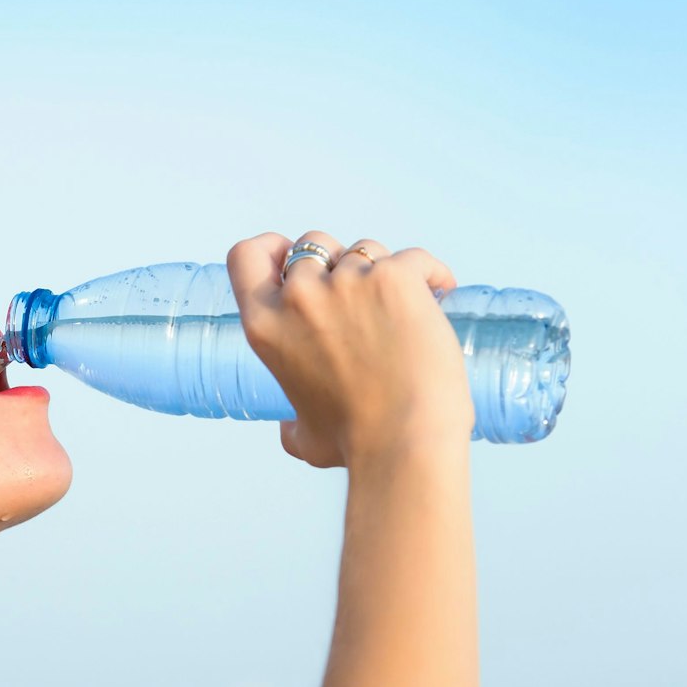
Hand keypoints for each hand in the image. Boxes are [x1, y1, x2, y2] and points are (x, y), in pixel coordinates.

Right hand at [226, 231, 471, 468]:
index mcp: (266, 326)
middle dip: (337, 262)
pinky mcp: (395, 278)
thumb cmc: (356, 443)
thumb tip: (289, 429)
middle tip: (364, 297)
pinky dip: (430, 275)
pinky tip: (439, 294)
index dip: (271, 249)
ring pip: (365, 250)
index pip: (247, 255)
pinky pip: (414, 259)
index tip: (290, 260)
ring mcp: (348, 282)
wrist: (404, 442)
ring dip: (384, 273)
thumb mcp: (303, 435)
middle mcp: (301, 296)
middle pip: (313, 244)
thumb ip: (291, 426)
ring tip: (406, 311)